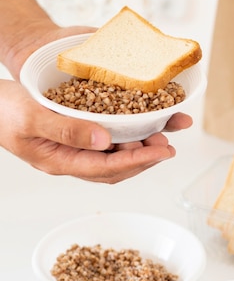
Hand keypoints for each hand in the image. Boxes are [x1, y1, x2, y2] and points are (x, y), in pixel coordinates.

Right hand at [0, 79, 191, 183]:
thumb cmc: (2, 111)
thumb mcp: (32, 117)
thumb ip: (66, 130)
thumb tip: (105, 141)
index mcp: (59, 162)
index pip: (107, 169)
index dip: (138, 162)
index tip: (163, 152)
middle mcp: (69, 161)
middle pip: (115, 169)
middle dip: (145, 159)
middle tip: (168, 145)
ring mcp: (71, 151)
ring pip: (112, 158)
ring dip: (138, 149)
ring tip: (160, 135)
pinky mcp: (73, 138)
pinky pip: (105, 144)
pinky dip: (125, 137)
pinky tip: (137, 125)